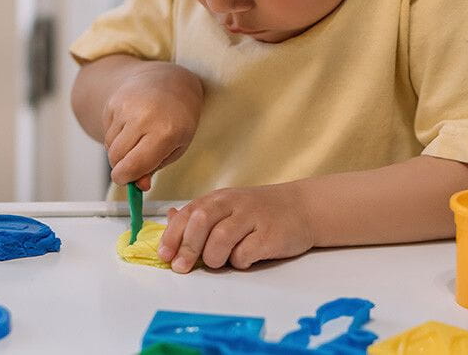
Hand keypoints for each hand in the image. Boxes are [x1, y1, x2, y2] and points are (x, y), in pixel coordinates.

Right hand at [104, 62, 202, 189]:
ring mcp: (127, 107)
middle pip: (117, 158)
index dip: (126, 179)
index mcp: (166, 132)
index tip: (125, 181)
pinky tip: (131, 125)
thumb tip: (138, 185)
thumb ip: (156, 168)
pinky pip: (107, 130)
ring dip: (119, 150)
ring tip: (137, 139)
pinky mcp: (114, 101)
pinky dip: (116, 135)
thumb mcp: (177, 146)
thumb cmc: (177, 118)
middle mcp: (145, 117)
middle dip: (121, 166)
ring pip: (110, 146)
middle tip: (133, 163)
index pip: (134, 166)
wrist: (169, 81)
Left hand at [158, 182, 314, 272]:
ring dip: (214, 257)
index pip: (188, 214)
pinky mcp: (270, 235)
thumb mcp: (228, 206)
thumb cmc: (259, 211)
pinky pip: (245, 253)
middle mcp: (234, 204)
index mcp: (219, 199)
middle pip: (201, 222)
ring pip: (220, 240)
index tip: (165, 256)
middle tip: (182, 267)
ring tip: (220, 261)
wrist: (302, 207)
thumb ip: (200, 214)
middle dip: (187, 248)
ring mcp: (252, 218)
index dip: (173, 236)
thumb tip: (171, 217)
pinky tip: (245, 258)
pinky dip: (239, 261)